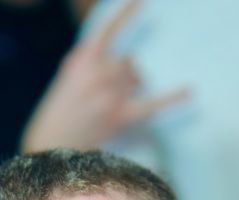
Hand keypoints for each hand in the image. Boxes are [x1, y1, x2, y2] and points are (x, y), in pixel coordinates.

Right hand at [21, 0, 189, 151]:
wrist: (48, 146)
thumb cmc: (58, 115)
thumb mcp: (70, 78)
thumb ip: (93, 64)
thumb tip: (126, 64)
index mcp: (81, 58)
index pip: (109, 29)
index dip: (126, 12)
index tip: (141, 0)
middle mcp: (96, 71)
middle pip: (129, 62)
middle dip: (126, 76)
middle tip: (110, 96)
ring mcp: (108, 93)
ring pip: (137, 79)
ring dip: (132, 89)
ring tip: (111, 106)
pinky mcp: (118, 116)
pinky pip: (151, 104)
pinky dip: (172, 97)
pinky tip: (189, 91)